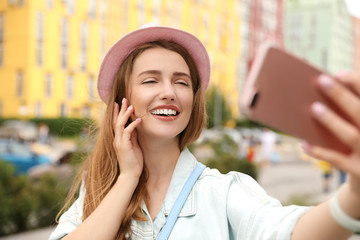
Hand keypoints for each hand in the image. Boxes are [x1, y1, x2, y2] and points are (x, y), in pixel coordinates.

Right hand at [113, 98, 142, 179]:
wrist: (130, 175)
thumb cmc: (133, 161)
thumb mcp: (134, 145)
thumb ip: (133, 136)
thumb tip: (135, 126)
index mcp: (118, 139)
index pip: (116, 123)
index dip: (118, 113)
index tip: (120, 103)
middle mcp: (116, 139)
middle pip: (117, 121)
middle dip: (120, 109)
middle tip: (124, 99)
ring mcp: (119, 142)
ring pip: (120, 125)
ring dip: (126, 114)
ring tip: (131, 106)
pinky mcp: (124, 146)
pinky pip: (128, 133)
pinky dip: (133, 125)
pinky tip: (139, 120)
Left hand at [306, 72, 359, 195]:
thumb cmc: (358, 144)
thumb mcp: (357, 125)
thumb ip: (347, 112)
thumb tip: (321, 95)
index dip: (357, 83)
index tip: (339, 74)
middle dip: (342, 96)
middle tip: (321, 80)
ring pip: (351, 136)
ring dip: (332, 120)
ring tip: (313, 107)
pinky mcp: (359, 171)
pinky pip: (338, 160)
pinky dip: (320, 152)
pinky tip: (304, 144)